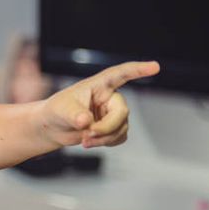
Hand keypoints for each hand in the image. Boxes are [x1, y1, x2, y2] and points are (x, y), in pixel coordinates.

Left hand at [41, 61, 159, 148]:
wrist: (54, 127)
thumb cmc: (57, 110)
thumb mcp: (61, 109)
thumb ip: (74, 114)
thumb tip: (86, 121)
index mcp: (99, 85)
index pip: (121, 74)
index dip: (138, 70)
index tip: (155, 67)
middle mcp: (110, 97)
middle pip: (122, 112)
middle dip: (106, 127)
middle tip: (88, 134)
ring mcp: (112, 113)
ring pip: (121, 127)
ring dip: (103, 138)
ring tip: (84, 140)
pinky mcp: (113, 128)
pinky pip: (120, 137)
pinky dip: (106, 142)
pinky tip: (91, 142)